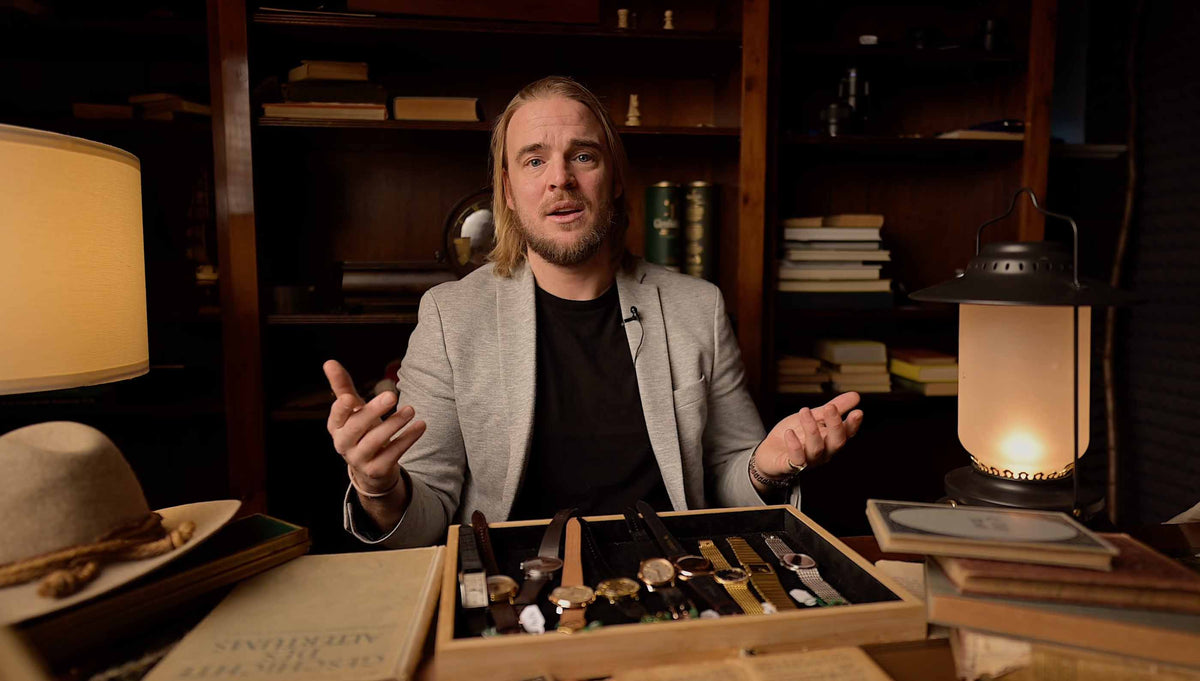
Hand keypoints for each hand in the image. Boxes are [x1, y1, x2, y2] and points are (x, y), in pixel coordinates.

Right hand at [324, 359, 426, 497]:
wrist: (372, 468)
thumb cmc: (361, 430)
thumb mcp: (353, 410)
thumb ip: (343, 387)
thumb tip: (329, 362)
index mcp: (336, 427)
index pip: (336, 416)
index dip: (341, 408)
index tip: (350, 398)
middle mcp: (344, 444)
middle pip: (356, 428)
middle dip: (373, 411)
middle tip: (392, 395)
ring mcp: (359, 459)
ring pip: (375, 442)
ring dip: (394, 424)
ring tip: (411, 410)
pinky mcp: (377, 470)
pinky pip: (392, 454)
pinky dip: (407, 439)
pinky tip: (420, 426)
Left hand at [753, 392, 862, 481]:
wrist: (770, 451)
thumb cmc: (796, 434)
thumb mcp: (815, 416)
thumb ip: (835, 408)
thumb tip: (856, 395)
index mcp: (830, 440)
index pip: (846, 434)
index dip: (853, 424)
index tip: (857, 412)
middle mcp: (823, 452)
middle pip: (836, 442)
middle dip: (835, 425)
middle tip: (830, 407)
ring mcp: (808, 461)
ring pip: (816, 448)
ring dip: (811, 428)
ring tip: (804, 411)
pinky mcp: (790, 466)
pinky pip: (796, 459)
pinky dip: (794, 446)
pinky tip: (789, 433)